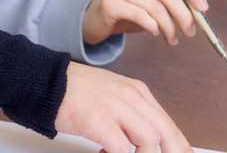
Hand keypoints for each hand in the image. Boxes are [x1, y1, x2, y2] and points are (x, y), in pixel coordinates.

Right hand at [56, 62, 191, 152]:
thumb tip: (148, 142)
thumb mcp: (112, 97)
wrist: (46, 80)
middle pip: (166, 132)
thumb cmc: (75, 92)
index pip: (168, 123)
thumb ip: (132, 115)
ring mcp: (115, 106)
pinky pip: (123, 150)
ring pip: (150, 140)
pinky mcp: (99, 119)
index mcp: (136, 91)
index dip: (180, 146)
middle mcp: (130, 96)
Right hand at [82, 0, 207, 45]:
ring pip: (156, 8)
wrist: (94, 18)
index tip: (203, 9)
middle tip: (190, 32)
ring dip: (170, 27)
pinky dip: (154, 28)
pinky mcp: (110, 2)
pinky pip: (141, 16)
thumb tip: (198, 13)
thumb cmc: (128, 10)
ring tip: (172, 39)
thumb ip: (170, 1)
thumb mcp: (150, 1)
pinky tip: (155, 33)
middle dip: (184, 15)